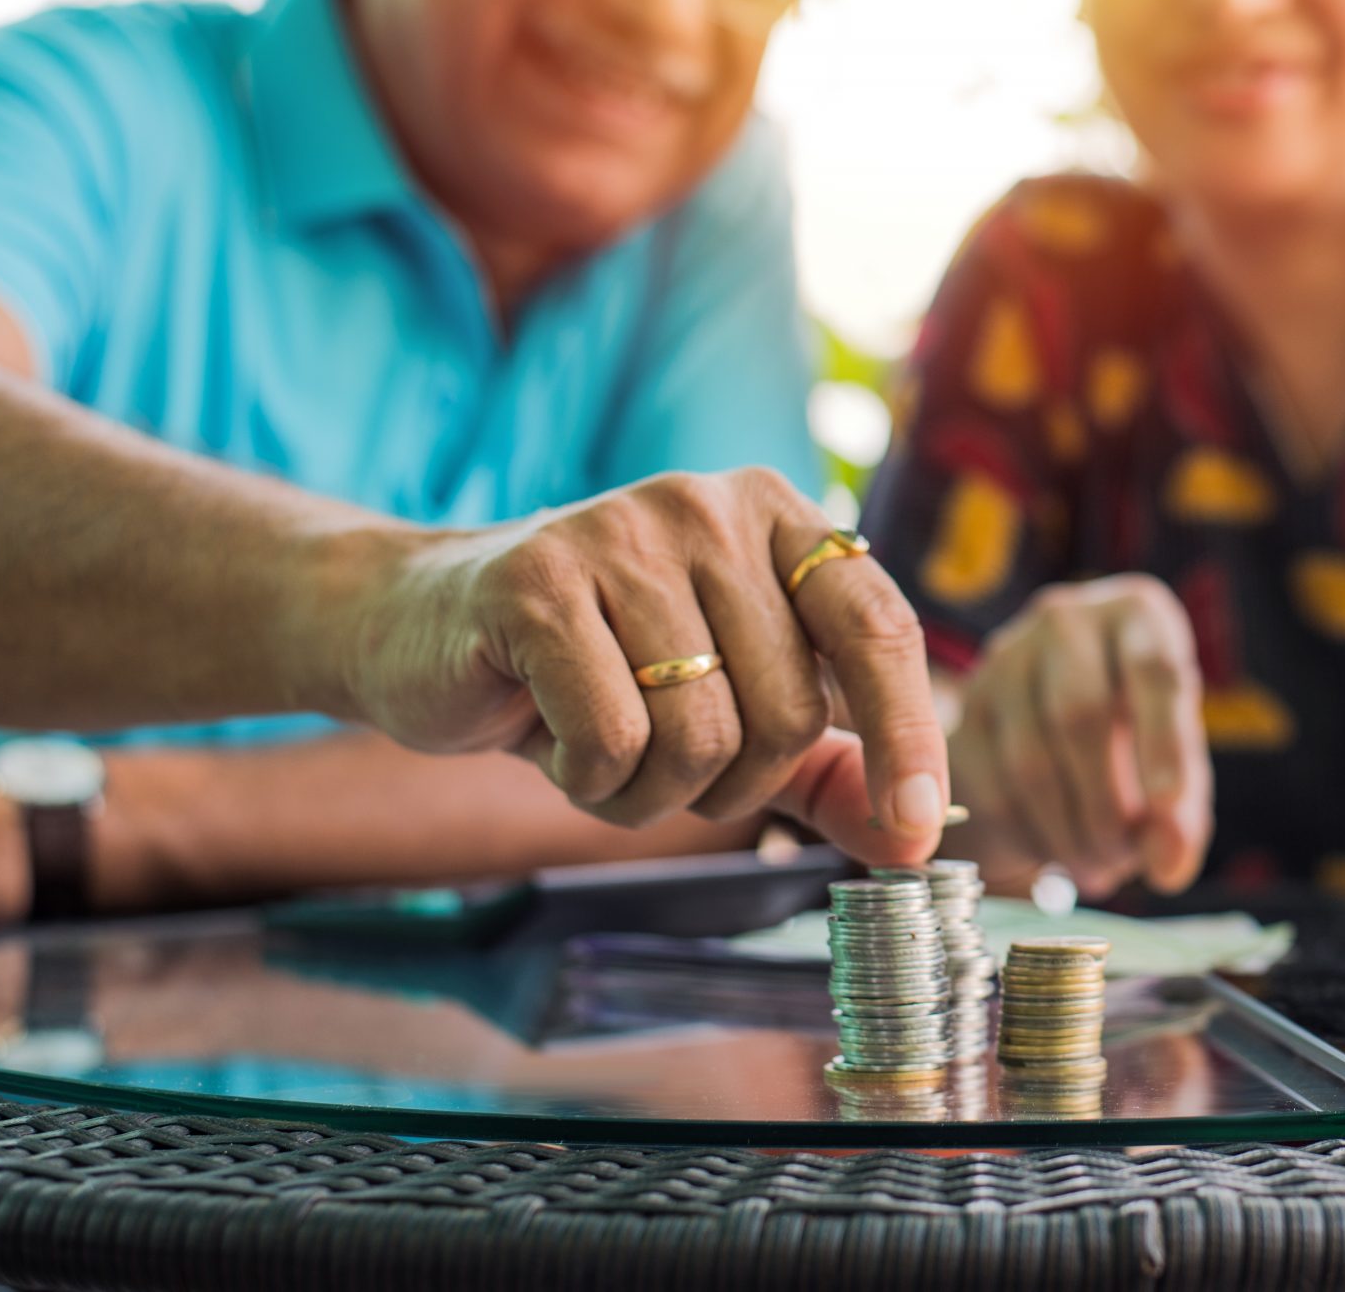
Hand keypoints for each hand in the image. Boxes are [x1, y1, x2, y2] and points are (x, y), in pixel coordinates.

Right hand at [332, 468, 946, 850]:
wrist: (425, 632)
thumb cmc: (599, 672)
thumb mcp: (730, 715)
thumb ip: (828, 769)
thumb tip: (915, 838)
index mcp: (779, 516)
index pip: (880, 628)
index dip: (909, 734)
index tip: (919, 829)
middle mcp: (711, 505)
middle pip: (788, 711)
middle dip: (733, 786)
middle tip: (666, 767)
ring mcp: (623, 531)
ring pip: (702, 737)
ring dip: (654, 792)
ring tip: (604, 750)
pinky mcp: (536, 578)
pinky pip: (613, 739)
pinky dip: (589, 780)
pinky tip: (551, 738)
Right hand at [946, 575, 1211, 896]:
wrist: (1053, 722)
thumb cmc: (1134, 735)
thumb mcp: (1173, 763)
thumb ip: (1181, 814)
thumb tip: (1170, 867)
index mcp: (1138, 614)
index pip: (1155, 670)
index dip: (1165, 743)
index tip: (1171, 807)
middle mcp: (1067, 620)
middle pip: (1081, 716)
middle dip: (1107, 808)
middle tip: (1123, 861)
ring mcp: (1005, 660)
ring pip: (1031, 762)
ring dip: (1070, 834)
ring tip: (1098, 865)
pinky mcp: (965, 711)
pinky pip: (993, 791)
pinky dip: (1032, 839)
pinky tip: (1056, 853)